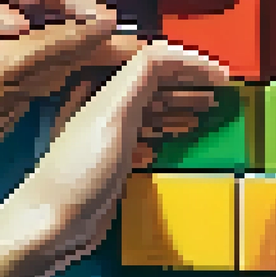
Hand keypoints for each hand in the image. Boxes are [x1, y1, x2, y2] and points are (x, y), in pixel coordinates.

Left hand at [13, 39, 230, 263]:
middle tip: (222, 88)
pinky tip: (182, 132)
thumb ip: (140, 78)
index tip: (219, 74)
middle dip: (188, 80)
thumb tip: (172, 51)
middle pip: (154, 79)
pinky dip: (168, 127)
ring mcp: (108, 130)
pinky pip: (148, 130)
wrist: (53, 224)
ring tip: (210, 105)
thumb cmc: (78, 172)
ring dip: (182, 101)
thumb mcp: (113, 115)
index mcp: (98, 84)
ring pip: (152, 104)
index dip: (188, 62)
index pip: (152, 58)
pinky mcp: (113, 155)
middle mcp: (103, 102)